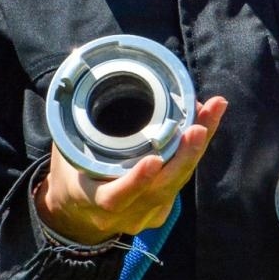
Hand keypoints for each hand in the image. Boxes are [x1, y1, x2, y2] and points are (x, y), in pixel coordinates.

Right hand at [35, 96, 227, 244]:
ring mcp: (147, 214)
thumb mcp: (66, 152)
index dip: (135, 181)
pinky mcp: (161, 209)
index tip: (153, 161)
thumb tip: (78, 62)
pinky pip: (182, 178)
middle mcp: (126, 213)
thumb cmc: (72, 175)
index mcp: (95, 200)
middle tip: (197, 127)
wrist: (77, 217)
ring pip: (178, 180)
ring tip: (212, 111)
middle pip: (162, 188)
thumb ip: (73, 122)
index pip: (116, 196)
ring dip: (197, 147)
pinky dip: (194, 150)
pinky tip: (207, 121)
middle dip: (183, 157)